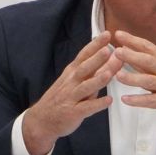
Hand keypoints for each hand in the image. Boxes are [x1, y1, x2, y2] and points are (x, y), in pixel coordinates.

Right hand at [22, 31, 122, 154]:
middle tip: (109, 49)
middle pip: (84, 68)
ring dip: (97, 80)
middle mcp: (71, 82)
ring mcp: (71, 97)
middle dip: (96, 59)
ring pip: (85, 87)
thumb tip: (114, 58)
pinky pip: (86, 108)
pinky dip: (97, 104)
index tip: (107, 34)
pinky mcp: (73, 112)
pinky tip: (109, 101)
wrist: (41, 120)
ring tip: (109, 73)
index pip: (84, 55)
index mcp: (72, 72)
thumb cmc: (62, 98)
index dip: (95, 44)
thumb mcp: (75, 81)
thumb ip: (94, 71)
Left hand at [112, 30, 155, 145]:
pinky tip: (125, 100)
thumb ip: (147, 63)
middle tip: (116, 51)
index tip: (118, 33)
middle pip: (149, 60)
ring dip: (133, 78)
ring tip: (117, 75)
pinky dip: (138, 100)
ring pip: (149, 80)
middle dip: (132, 55)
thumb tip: (127, 51)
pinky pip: (152, 101)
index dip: (133, 40)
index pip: (148, 47)